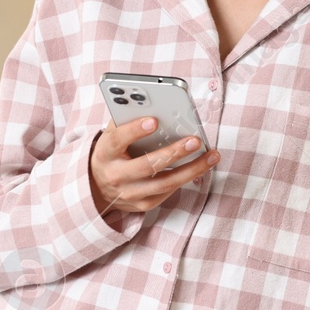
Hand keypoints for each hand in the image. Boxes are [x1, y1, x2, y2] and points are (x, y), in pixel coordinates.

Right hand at [89, 117, 218, 220]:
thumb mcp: (111, 136)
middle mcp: (115, 176)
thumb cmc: (111, 153)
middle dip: (173, 153)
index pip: (117, 140)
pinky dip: (186, 178)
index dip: (134, 131)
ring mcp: (129, 194)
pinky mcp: (143, 204)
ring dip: (191, 169)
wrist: (98, 188)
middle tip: (195, 140)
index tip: (153, 120)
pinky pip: (168, 192)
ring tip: (211, 156)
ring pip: (164, 183)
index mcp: (104, 153)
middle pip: (147, 166)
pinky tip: (200, 166)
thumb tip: (155, 105)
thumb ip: (126, 120)